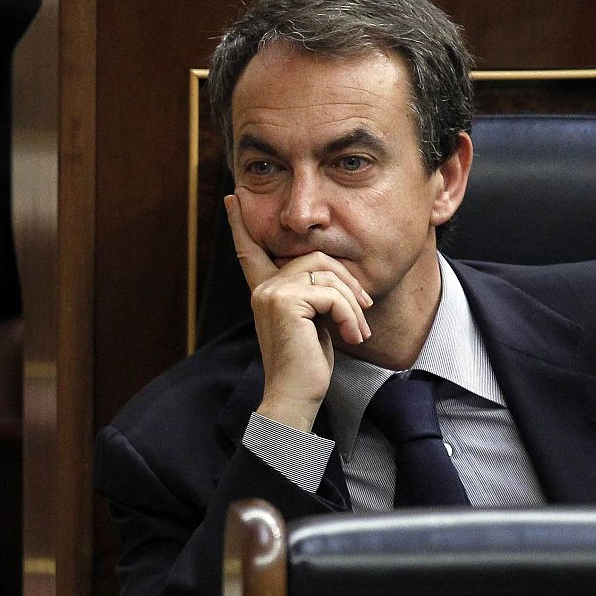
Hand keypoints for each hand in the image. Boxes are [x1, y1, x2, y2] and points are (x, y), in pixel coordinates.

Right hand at [225, 195, 371, 431]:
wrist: (295, 397)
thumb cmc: (307, 366)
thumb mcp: (313, 323)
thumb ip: (313, 296)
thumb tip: (334, 275)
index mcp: (265, 291)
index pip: (251, 251)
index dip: (240, 223)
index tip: (233, 197)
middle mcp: (263, 288)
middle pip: (317, 258)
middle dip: (348, 282)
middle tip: (363, 310)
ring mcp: (271, 293)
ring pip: (328, 274)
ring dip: (353, 303)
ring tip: (357, 330)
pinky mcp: (285, 302)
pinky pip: (331, 293)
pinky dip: (349, 314)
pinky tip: (351, 335)